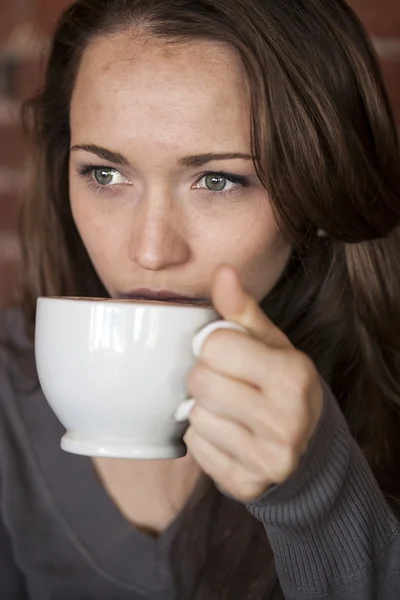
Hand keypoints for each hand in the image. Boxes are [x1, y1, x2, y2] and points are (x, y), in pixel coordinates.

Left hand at [184, 265, 323, 501]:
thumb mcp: (271, 343)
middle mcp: (286, 421)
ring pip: (194, 416)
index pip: (215, 345)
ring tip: (230, 409)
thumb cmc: (282, 384)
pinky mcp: (244, 484)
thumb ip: (242, 308)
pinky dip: (203, 437)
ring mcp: (266, 459)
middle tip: (227, 382)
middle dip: (205, 376)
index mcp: (293, 376)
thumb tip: (223, 271)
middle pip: (199, 381)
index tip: (229, 354)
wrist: (306, 447)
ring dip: (203, 408)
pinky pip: (194, 448)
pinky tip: (227, 433)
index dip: (214, 346)